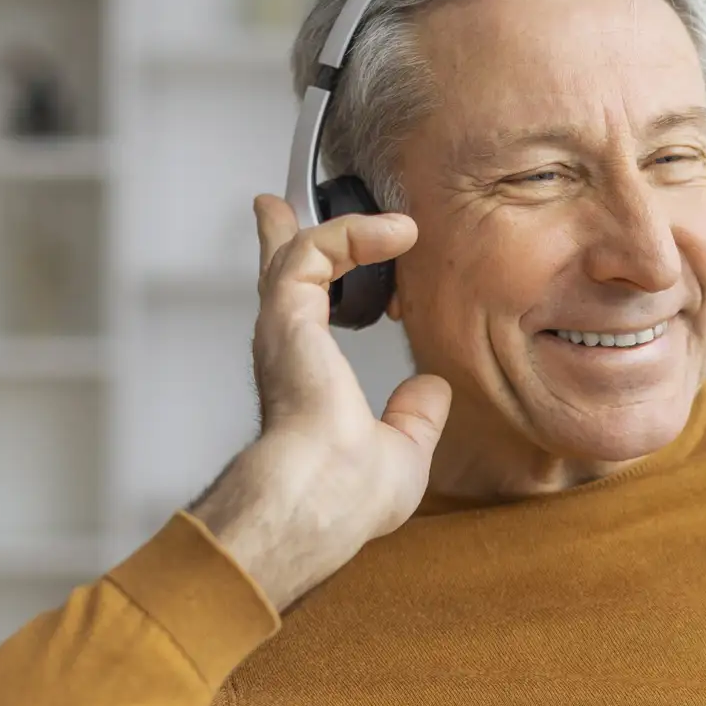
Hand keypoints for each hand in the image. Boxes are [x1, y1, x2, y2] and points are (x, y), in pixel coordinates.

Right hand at [189, 195, 451, 610]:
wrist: (323, 497)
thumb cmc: (349, 495)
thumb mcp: (401, 450)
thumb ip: (414, 416)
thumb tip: (431, 390)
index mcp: (306, 382)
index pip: (303, 321)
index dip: (315, 285)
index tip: (337, 266)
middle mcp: (286, 350)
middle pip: (278, 276)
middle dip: (281, 237)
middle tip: (274, 209)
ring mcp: (283, 329)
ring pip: (298, 254)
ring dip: (346, 229)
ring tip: (397, 225)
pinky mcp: (289, 312)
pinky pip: (315, 248)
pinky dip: (355, 233)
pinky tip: (395, 233)